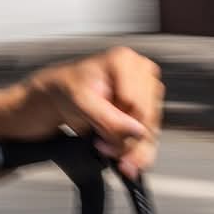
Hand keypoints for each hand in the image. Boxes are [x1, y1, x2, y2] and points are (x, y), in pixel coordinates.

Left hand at [30, 47, 162, 178]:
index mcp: (125, 61)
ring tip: (106, 147)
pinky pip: (152, 135)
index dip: (119, 125)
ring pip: (152, 130)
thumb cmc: (68, 90)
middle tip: (102, 146)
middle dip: (125, 140)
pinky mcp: (149, 106)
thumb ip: (109, 118)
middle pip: (147, 118)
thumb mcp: (81, 102)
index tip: (99, 133)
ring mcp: (147, 89)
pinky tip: (120, 153)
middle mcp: (142, 72)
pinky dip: (136, 149)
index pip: (137, 105)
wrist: (62, 95)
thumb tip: (139, 132)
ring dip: (131, 148)